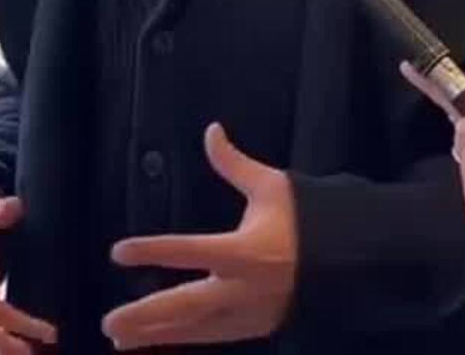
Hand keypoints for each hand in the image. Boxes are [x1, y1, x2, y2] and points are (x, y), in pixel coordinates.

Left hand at [103, 124, 297, 349]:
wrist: (355, 262)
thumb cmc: (311, 220)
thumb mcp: (273, 187)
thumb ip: (234, 164)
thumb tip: (211, 130)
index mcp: (244, 250)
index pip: (188, 251)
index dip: (151, 250)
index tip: (117, 252)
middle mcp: (242, 288)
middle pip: (185, 306)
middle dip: (145, 315)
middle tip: (109, 323)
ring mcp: (250, 314)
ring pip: (195, 329)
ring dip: (157, 334)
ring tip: (121, 339)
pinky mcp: (257, 328)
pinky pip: (213, 336)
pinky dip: (184, 338)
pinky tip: (159, 339)